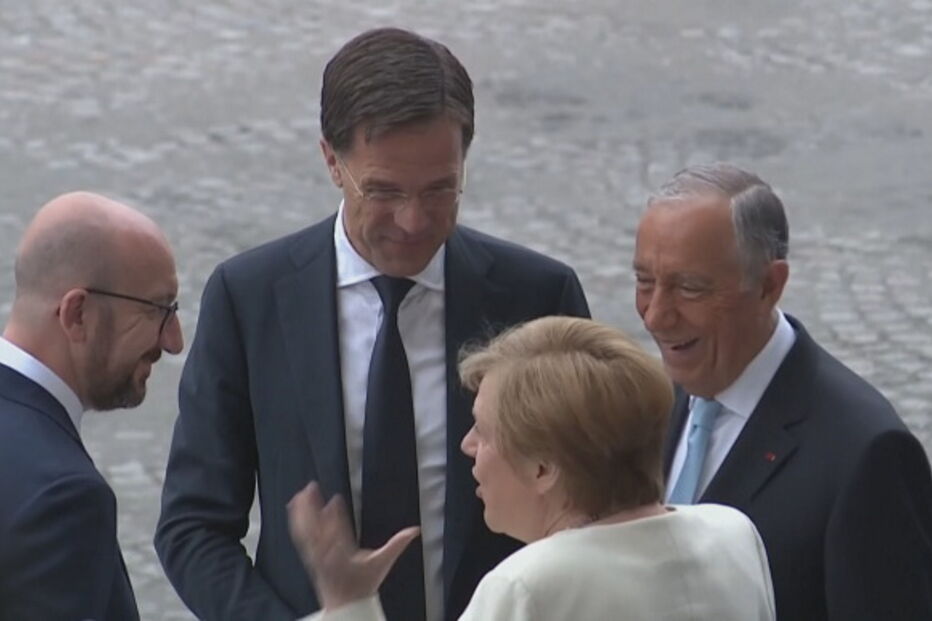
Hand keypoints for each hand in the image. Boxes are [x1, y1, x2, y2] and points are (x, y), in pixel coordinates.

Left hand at [287, 482, 419, 609]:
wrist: (346, 604)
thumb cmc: (363, 584)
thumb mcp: (383, 564)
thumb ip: (397, 544)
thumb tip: (415, 530)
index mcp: (344, 553)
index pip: (338, 532)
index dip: (335, 515)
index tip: (335, 498)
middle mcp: (327, 553)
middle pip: (315, 529)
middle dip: (311, 509)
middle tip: (311, 488)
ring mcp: (316, 555)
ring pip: (305, 531)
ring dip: (302, 512)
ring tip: (301, 493)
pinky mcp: (310, 555)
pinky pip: (301, 536)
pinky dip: (297, 521)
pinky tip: (295, 508)